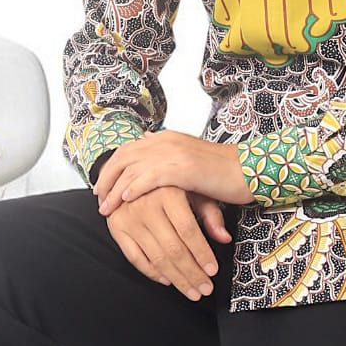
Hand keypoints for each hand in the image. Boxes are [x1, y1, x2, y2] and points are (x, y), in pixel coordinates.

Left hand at [93, 130, 253, 213]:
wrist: (248, 171)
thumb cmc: (222, 171)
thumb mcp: (190, 161)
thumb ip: (169, 159)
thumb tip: (149, 153)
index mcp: (167, 137)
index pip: (129, 149)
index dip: (112, 166)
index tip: (103, 185)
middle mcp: (166, 141)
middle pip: (124, 156)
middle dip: (107, 177)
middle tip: (98, 198)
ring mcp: (173, 153)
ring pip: (131, 168)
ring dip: (114, 188)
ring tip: (106, 207)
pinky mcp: (181, 168)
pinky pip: (147, 178)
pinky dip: (132, 189)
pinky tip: (124, 201)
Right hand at [106, 187, 232, 300]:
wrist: (132, 170)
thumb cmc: (171, 182)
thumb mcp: (193, 189)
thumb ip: (210, 212)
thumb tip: (224, 238)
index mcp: (167, 192)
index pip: (188, 230)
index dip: (201, 253)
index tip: (213, 271)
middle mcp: (145, 204)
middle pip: (173, 248)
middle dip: (191, 273)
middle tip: (205, 289)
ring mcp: (128, 217)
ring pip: (156, 258)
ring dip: (176, 279)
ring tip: (192, 291)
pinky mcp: (116, 227)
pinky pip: (135, 258)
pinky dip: (152, 273)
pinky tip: (168, 280)